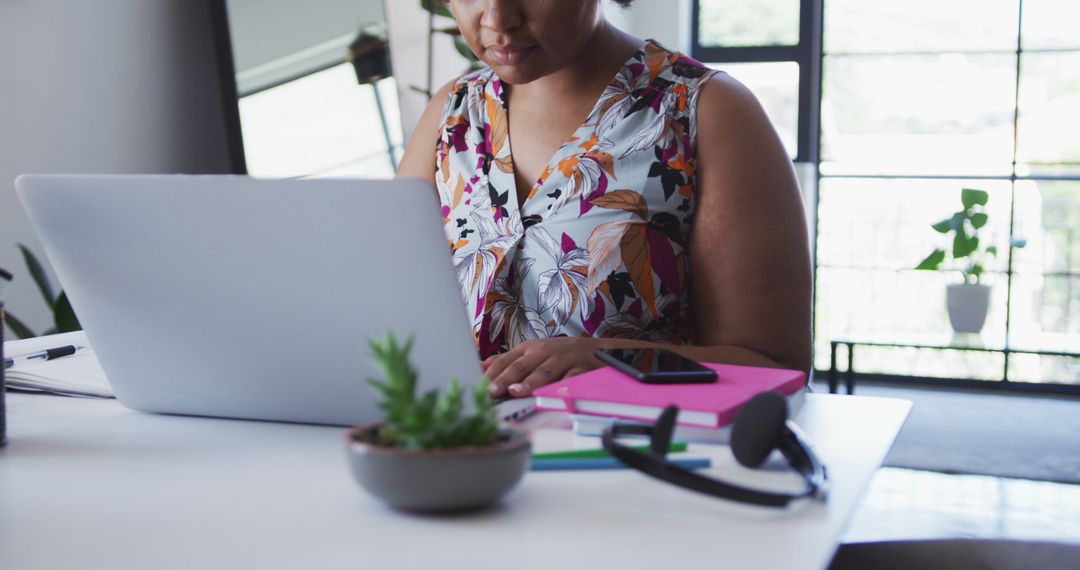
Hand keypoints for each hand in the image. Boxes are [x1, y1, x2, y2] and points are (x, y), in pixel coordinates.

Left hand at [484, 337, 605, 397]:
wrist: (597, 349)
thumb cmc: (559, 354)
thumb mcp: (532, 352)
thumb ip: (508, 360)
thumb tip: (482, 366)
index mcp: (529, 348)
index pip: (506, 360)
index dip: (493, 373)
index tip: (480, 385)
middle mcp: (544, 351)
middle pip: (522, 366)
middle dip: (506, 379)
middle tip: (493, 391)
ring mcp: (563, 359)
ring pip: (544, 371)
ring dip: (530, 382)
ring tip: (516, 392)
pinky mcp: (581, 368)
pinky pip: (570, 378)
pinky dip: (562, 386)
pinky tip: (552, 394)